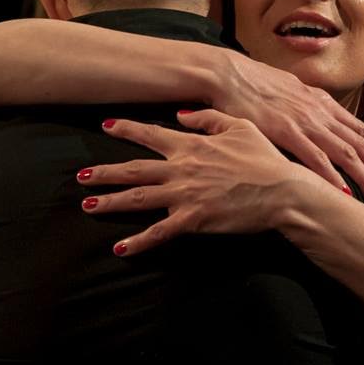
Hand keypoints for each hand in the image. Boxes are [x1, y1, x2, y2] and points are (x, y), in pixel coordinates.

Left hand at [77, 110, 318, 255]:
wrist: (282, 191)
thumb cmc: (265, 159)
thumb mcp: (240, 127)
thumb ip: (208, 119)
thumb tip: (181, 116)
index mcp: (191, 145)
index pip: (150, 134)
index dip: (126, 129)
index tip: (106, 126)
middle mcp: (181, 169)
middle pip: (134, 169)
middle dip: (104, 172)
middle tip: (81, 176)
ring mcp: (184, 195)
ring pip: (138, 198)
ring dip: (110, 202)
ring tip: (87, 206)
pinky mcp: (192, 220)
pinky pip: (159, 232)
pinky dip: (138, 241)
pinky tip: (120, 248)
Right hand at [212, 52, 363, 202]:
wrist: (228, 74)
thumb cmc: (251, 82)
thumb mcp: (287, 90)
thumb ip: (304, 104)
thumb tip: (313, 114)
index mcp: (320, 102)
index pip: (359, 126)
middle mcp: (319, 112)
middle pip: (360, 143)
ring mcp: (305, 122)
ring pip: (346, 153)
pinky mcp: (286, 132)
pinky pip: (316, 159)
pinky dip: (332, 177)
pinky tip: (343, 193)